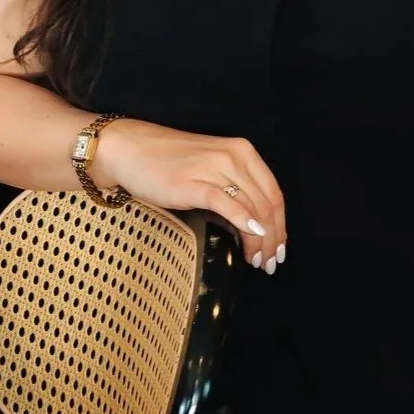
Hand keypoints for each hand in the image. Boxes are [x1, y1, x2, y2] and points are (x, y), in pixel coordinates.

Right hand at [89, 118, 286, 271]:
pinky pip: (228, 205)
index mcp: (242, 151)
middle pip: (267, 204)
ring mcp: (215, 169)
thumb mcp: (211, 169)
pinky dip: (245, 224)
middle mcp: (234, 156)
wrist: (132, 149)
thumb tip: (255, 227)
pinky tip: (250, 239)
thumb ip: (234, 190)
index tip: (278, 249)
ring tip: (257, 262)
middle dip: (273, 239)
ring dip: (260, 240)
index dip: (281, 225)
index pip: (274, 193)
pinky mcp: (196, 184)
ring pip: (252, 209)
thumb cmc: (170, 161)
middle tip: (269, 263)